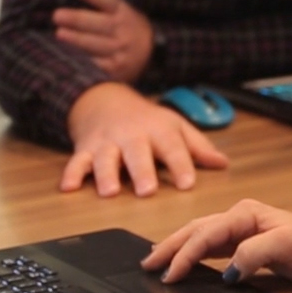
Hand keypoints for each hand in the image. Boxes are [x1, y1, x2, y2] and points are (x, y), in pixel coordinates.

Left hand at [55, 0, 152, 83]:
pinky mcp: (116, 70)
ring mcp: (121, 52)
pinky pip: (95, 65)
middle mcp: (125, 32)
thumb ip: (102, 5)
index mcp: (124, 13)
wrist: (150, 55)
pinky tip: (68, 56)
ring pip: (96, 45)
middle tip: (57, 15)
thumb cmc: (124, 28)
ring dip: (76, 39)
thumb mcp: (122, 12)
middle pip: (100, 23)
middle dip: (78, 19)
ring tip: (60, 33)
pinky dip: (80, 59)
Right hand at [62, 82, 228, 196]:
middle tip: (147, 191)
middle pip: (137, 152)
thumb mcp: (175, 127)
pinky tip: (68, 188)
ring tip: (109, 192)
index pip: (172, 147)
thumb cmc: (147, 120)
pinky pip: (76, 161)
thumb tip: (223, 164)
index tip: (188, 184)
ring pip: (105, 157)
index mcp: (158, 130)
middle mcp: (131, 135)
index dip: (181, 165)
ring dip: (106, 174)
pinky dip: (71, 173)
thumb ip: (197, 147)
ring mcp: (107, 142)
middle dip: (141, 171)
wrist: (106, 100)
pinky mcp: (85, 148)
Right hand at [140, 199, 291, 284]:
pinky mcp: (249, 244)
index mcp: (245, 213)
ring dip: (179, 248)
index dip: (183, 254)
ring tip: (157, 261)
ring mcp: (244, 229)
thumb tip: (227, 272)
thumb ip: (252, 255)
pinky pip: (214, 247)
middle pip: (196, 230)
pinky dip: (196, 254)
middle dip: (170, 246)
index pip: (204, 234)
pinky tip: (187, 262)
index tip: (168, 275)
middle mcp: (241, 218)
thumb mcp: (286, 247)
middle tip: (146, 264)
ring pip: (202, 237)